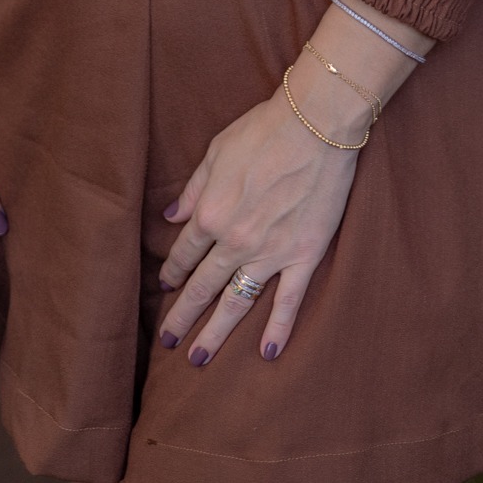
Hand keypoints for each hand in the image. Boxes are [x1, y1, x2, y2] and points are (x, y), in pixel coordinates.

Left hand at [157, 67, 363, 365]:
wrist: (316, 123)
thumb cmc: (264, 129)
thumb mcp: (217, 151)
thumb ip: (194, 189)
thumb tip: (171, 216)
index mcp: (211, 213)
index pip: (184, 253)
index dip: (172, 271)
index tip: (166, 285)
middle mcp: (235, 241)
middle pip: (202, 287)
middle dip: (182, 316)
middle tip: (169, 340)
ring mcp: (270, 253)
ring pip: (236, 302)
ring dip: (214, 333)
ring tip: (197, 359)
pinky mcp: (304, 255)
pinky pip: (288, 300)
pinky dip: (277, 328)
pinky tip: (268, 352)